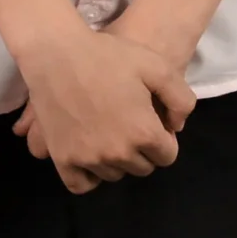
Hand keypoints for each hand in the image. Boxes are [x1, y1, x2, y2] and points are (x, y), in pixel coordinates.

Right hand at [10, 21, 192, 192]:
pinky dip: (89, 176)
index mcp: (144, 132)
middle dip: (142, 150)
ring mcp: (89, 159)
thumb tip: (177, 128)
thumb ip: (180, 99)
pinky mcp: (63, 159)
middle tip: (129, 123)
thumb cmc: (107, 55)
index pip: (167, 156)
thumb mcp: (156, 65)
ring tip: (109, 133)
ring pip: (115, 175)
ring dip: (117, 161)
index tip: (150, 120)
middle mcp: (119, 153)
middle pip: (142, 168)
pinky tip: (90, 155)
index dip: (163, 138)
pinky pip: (82, 184)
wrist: (56, 53)